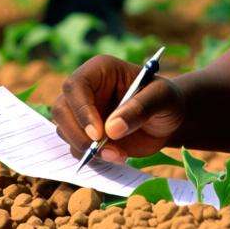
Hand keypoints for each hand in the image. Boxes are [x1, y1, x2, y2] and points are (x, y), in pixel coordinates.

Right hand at [53, 55, 186, 162]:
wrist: (168, 120)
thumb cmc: (167, 100)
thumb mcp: (163, 98)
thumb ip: (141, 108)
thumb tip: (111, 129)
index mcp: (100, 70)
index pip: (76, 86)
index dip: (81, 110)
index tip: (98, 133)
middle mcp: (86, 90)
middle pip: (61, 110)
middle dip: (78, 134)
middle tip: (104, 151)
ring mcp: (83, 113)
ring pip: (65, 131)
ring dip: (87, 149)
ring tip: (119, 154)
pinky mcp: (86, 134)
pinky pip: (76, 148)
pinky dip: (92, 158)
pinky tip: (118, 156)